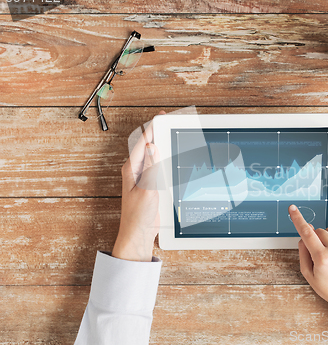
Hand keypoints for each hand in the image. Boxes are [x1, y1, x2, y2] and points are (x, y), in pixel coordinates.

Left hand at [112, 110, 165, 261]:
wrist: (139, 233)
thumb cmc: (138, 215)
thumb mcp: (147, 189)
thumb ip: (151, 167)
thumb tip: (151, 145)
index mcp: (131, 168)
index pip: (142, 142)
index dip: (153, 128)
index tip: (162, 118)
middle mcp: (135, 170)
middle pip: (147, 145)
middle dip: (157, 131)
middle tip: (169, 121)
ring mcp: (142, 176)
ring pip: (152, 154)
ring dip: (161, 143)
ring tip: (171, 132)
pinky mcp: (149, 184)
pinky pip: (157, 165)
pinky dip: (164, 157)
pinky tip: (171, 155)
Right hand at [288, 204, 327, 326]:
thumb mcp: (308, 274)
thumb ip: (303, 253)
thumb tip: (304, 235)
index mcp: (322, 258)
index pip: (306, 233)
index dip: (298, 219)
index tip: (293, 209)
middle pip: (318, 231)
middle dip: (315, 238)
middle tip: (319, 253)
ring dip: (327, 239)